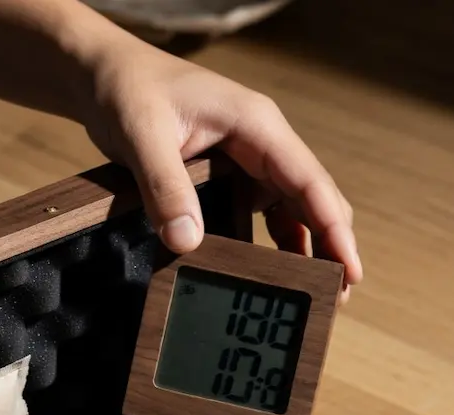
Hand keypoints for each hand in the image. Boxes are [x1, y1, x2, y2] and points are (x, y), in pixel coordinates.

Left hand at [84, 40, 360, 299]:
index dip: (334, 229)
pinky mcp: (233, 177)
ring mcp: (250, 161)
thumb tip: (187, 243)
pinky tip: (276, 276)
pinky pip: (265, 216)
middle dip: (332, 246)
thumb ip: (166, 187)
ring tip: (315, 296)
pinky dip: (277, 246)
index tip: (349, 270)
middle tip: (337, 298)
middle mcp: (263, 144)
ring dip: (308, 250)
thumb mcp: (143, 135)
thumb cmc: (128, 90)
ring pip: (295, 210)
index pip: (310, 182)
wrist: (104, 76)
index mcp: (256, 126)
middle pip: (314, 199)